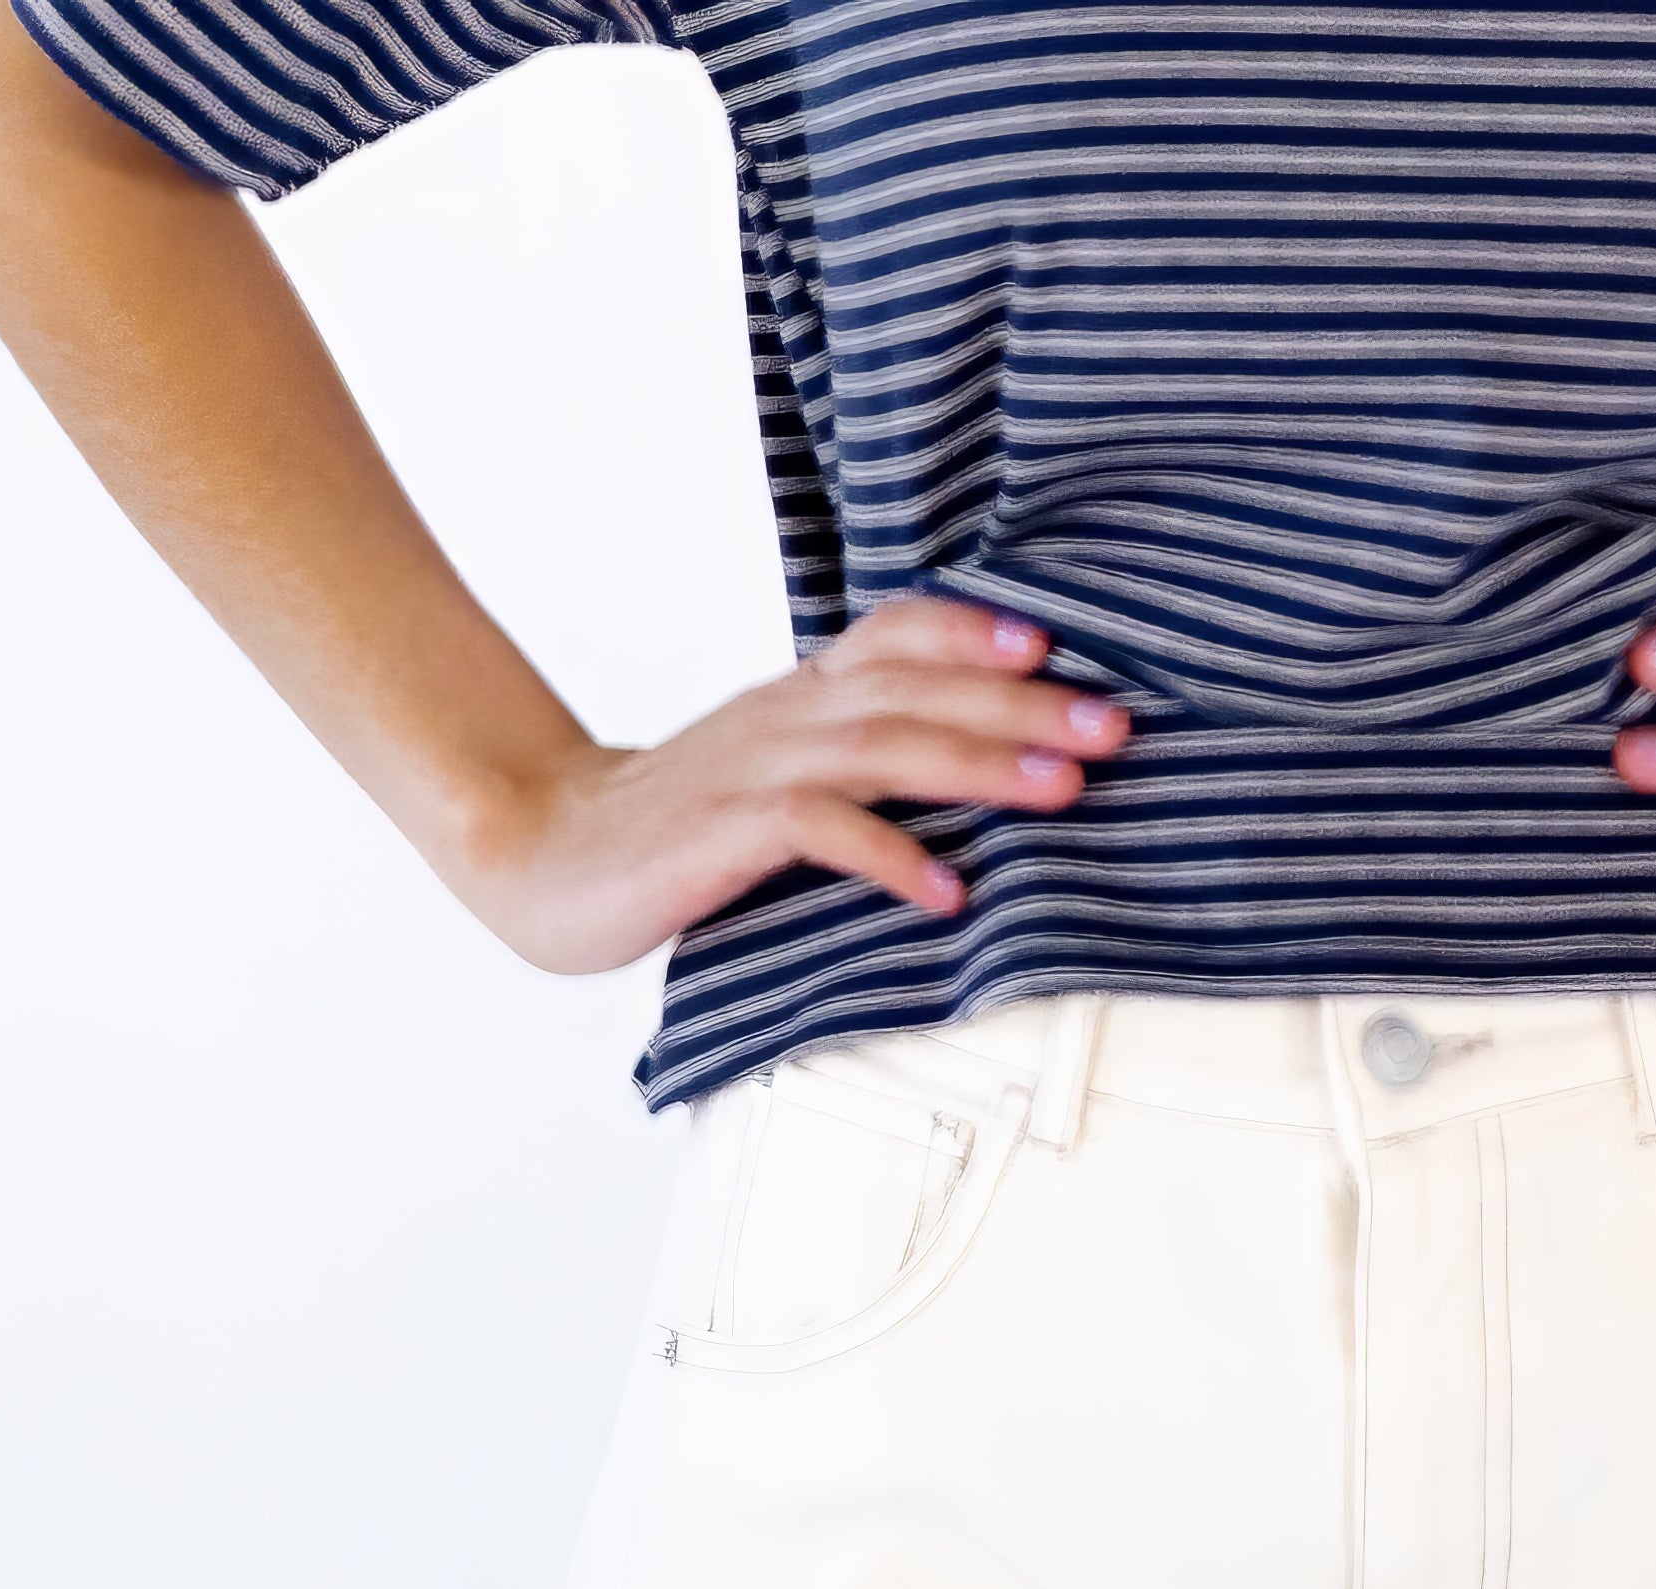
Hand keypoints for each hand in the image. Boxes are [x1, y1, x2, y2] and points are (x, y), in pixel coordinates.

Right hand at [445, 597, 1130, 975]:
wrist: (541, 852)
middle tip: (1114, 724)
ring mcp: (755, 769)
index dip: (973, 630)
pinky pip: (822, 832)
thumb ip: (845, 767)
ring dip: (981, 765)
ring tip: (1062, 790)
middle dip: (1023, 703)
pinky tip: (948, 890)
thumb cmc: (668, 832)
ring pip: (886, 746)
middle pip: (918, 688)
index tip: (1053, 645)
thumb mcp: (767, 780)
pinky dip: (891, 857)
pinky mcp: (725, 832)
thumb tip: (947, 777)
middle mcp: (785, 716)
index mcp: (797, 699)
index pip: (894, 635)